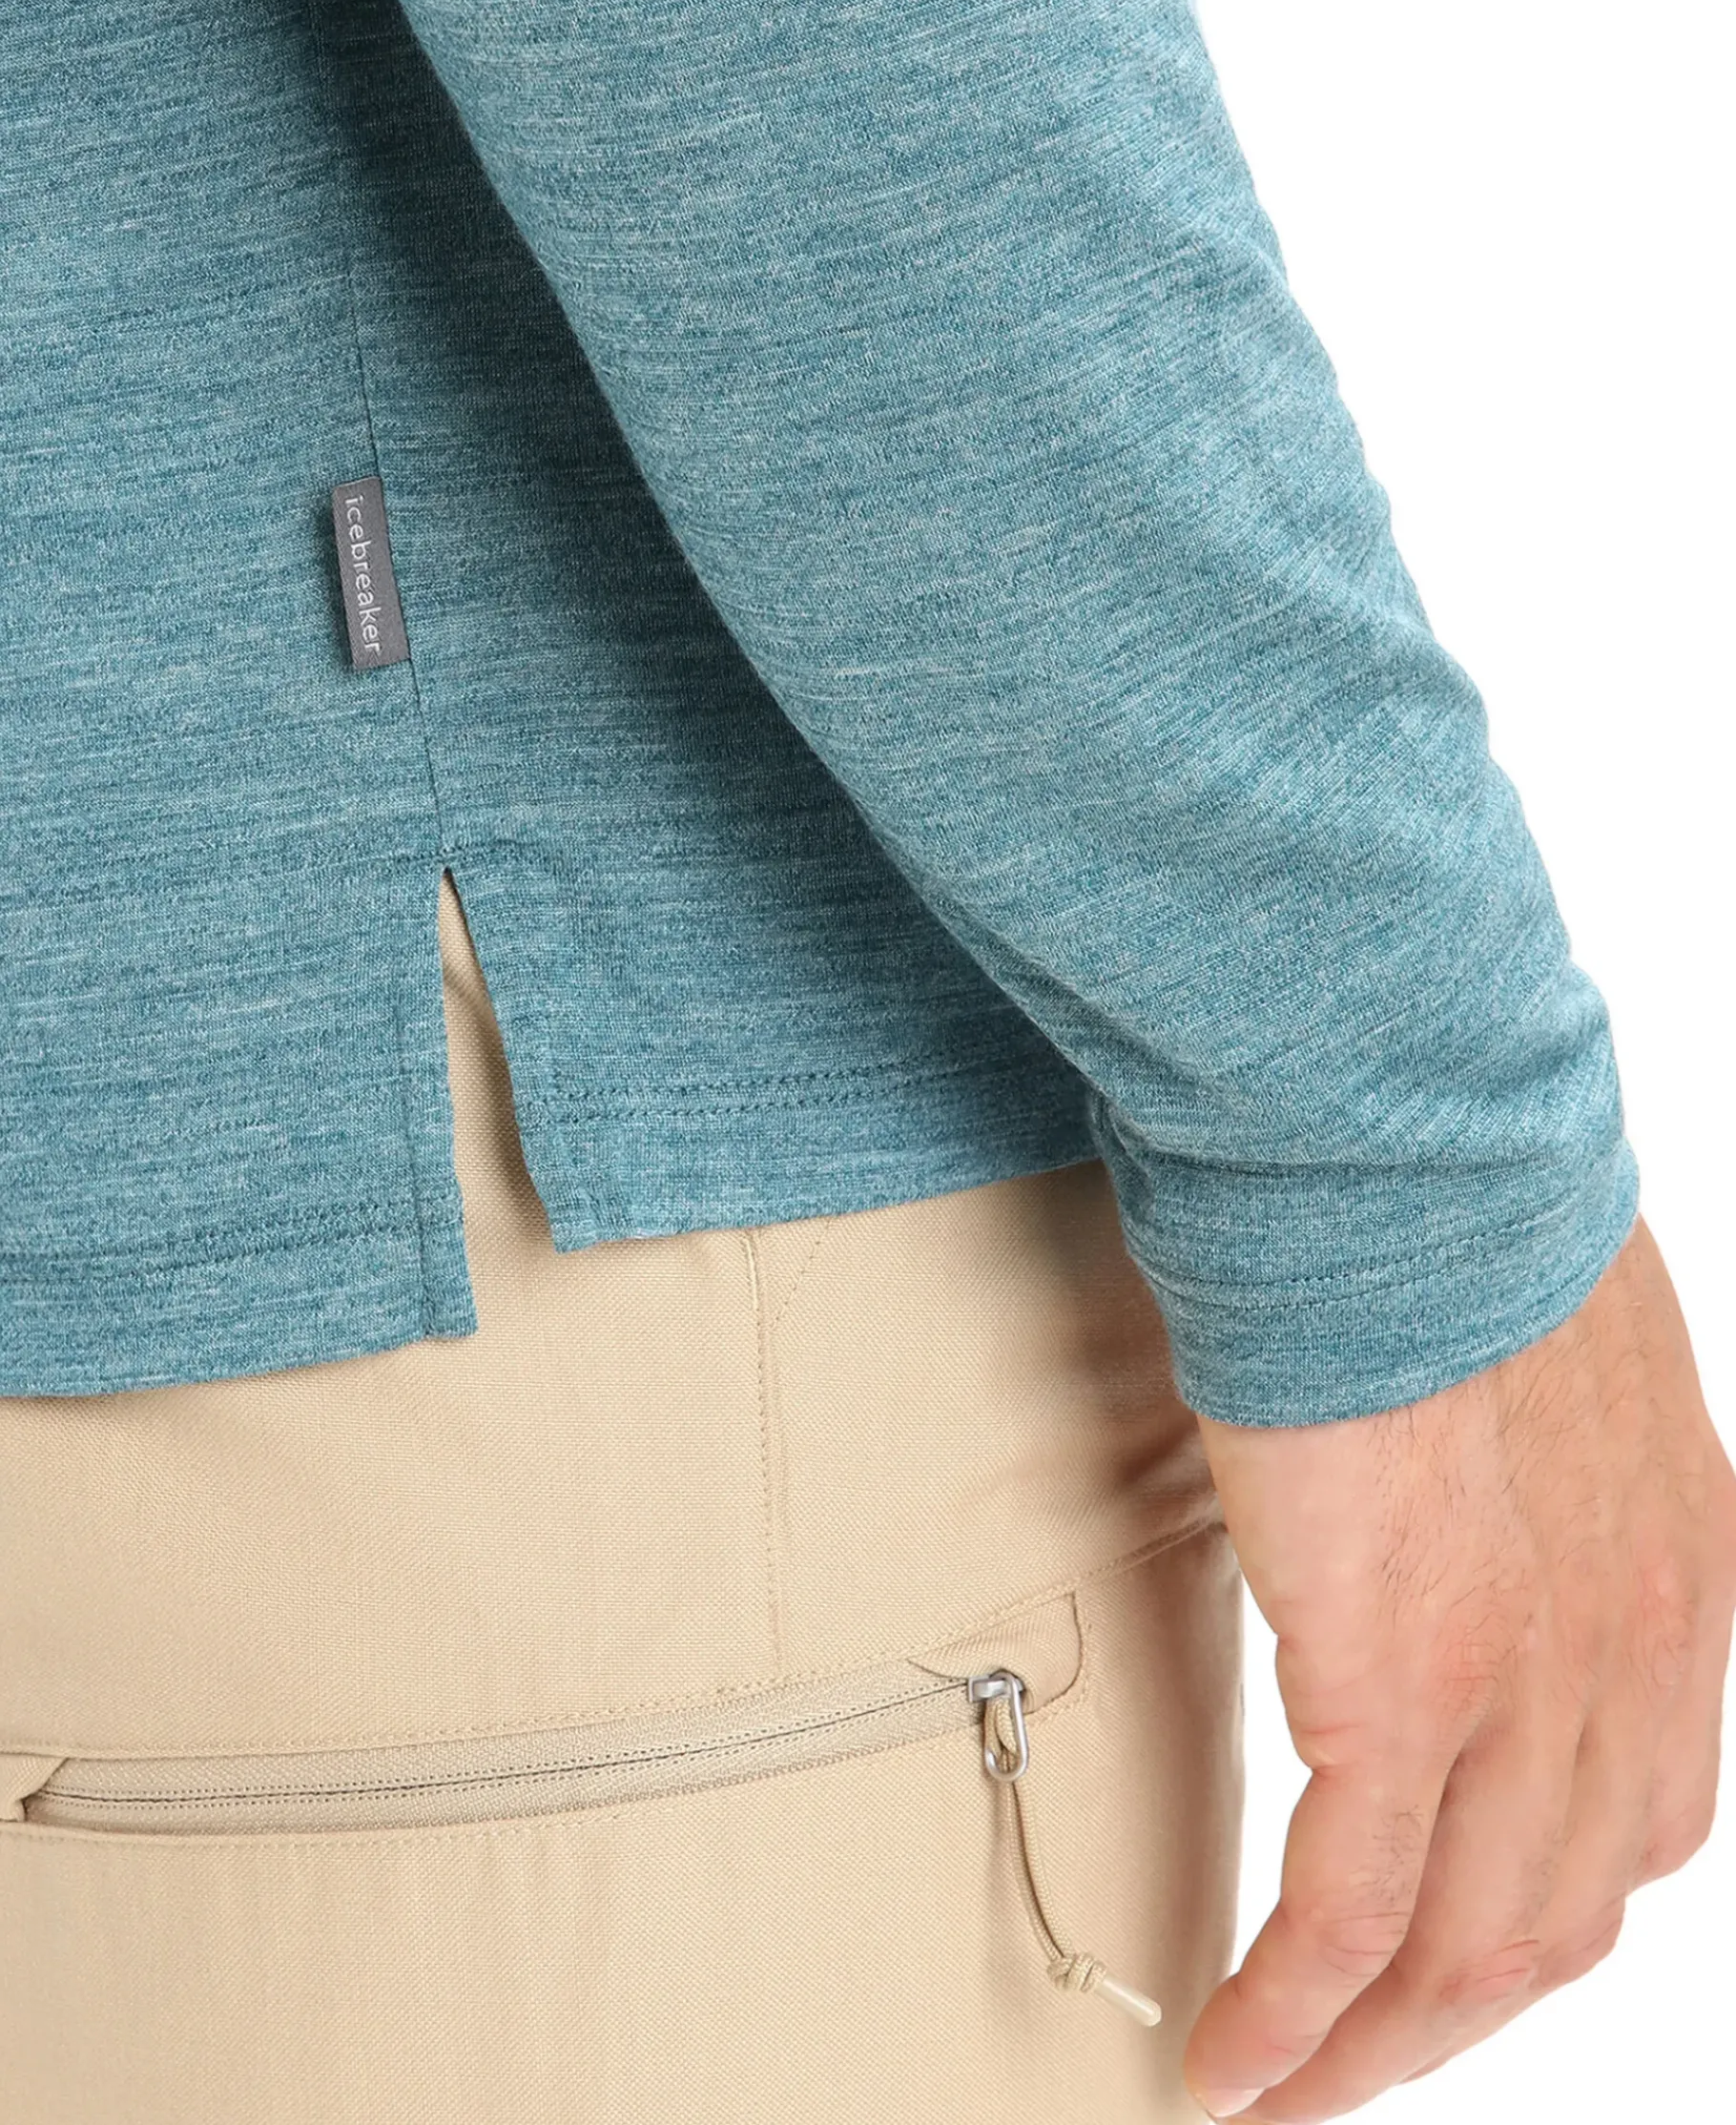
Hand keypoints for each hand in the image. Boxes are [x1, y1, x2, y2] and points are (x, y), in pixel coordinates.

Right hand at [1183, 1216, 1735, 2120]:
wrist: (1398, 1150)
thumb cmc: (1444, 1208)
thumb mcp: (1545, 1353)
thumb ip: (1529, 1453)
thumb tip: (1450, 1475)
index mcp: (1678, 1575)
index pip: (1641, 1813)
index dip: (1544, 1908)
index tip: (1453, 1945)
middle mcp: (1634, 1655)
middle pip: (1562, 1912)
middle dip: (1456, 2015)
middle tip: (1354, 2063)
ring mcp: (1528, 1682)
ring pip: (1468, 1946)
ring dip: (1371, 2045)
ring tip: (1278, 2091)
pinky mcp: (1401, 1683)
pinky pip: (1351, 1913)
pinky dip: (1292, 2009)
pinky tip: (1234, 2056)